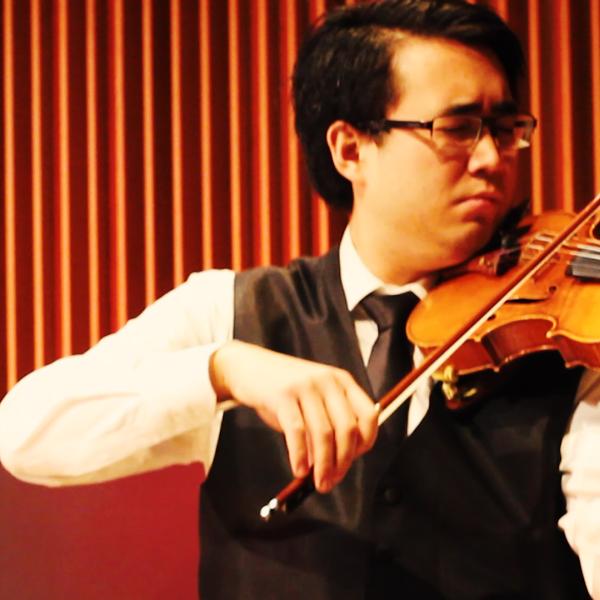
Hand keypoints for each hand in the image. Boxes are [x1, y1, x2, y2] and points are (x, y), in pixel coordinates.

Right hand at [209, 340, 377, 492]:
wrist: (249, 367)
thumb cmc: (284, 391)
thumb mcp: (313, 399)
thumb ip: (328, 424)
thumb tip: (337, 466)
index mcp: (342, 381)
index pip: (369, 414)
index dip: (366, 442)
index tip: (353, 461)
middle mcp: (327, 380)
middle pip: (347, 428)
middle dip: (342, 461)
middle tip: (332, 481)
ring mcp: (306, 385)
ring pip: (323, 433)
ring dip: (323, 465)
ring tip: (319, 483)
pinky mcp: (283, 394)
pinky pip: (297, 431)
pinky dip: (300, 455)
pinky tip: (299, 470)